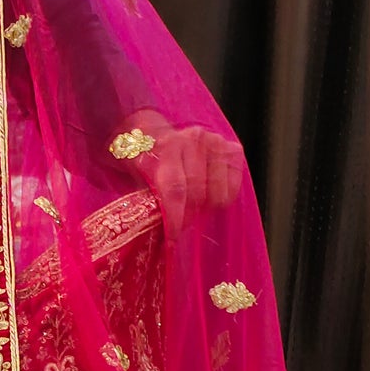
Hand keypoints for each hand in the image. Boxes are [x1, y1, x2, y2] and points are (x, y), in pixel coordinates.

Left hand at [125, 111, 244, 232]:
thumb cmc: (146, 159)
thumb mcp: (137, 176)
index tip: (173, 238)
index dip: (175, 218)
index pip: (176, 190)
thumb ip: (149, 200)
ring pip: (216, 194)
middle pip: (197, 194)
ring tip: (192, 208)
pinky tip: (208, 196)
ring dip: (204, 208)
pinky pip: (232, 187)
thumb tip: (159, 234)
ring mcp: (216, 142)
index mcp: (169, 146)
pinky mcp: (232, 149)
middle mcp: (195, 139)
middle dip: (188, 216)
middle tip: (180, 225)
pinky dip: (221, 199)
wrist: (156, 133)